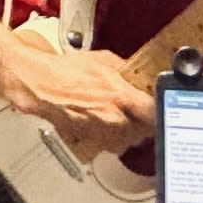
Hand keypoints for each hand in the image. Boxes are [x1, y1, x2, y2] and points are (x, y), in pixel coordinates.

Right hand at [0, 33, 154, 159]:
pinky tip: (108, 122)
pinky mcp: (90, 141)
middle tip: (144, 110)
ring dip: (132, 130)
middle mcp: (114, 121)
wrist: (39, 85)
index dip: (161, 110)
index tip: (163, 106)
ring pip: (130, 140)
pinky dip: (114, 135)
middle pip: (146, 130)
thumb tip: (141, 75)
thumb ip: (127, 71)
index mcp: (121, 98)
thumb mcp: (104, 60)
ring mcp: (102, 134)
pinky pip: (112, 143)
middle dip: (147, 121)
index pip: (156, 113)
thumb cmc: (66, 70)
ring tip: (126, 116)